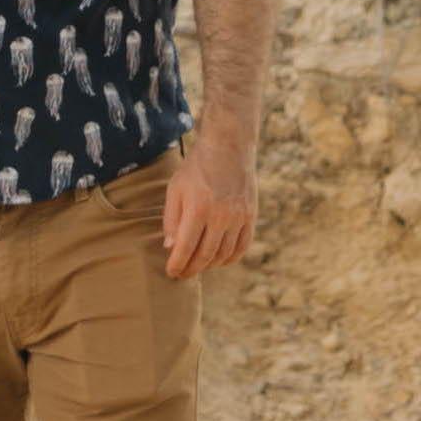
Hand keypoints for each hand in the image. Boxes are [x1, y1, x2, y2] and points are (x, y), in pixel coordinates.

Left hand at [160, 143, 257, 278]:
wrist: (228, 147)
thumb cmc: (196, 168)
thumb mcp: (175, 189)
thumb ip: (171, 219)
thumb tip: (170, 248)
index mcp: (198, 208)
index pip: (186, 248)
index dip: (178, 264)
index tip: (172, 272)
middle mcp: (221, 216)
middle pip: (205, 255)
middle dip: (191, 269)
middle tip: (182, 274)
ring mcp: (238, 217)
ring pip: (224, 254)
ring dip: (209, 265)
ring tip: (198, 266)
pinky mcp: (250, 216)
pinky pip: (242, 247)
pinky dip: (230, 259)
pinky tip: (219, 260)